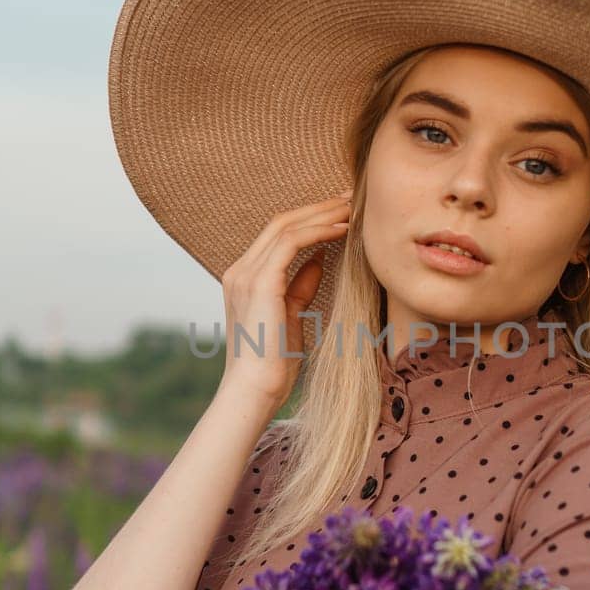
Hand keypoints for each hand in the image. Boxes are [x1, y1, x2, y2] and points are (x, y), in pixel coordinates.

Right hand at [218, 187, 353, 407]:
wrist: (255, 390)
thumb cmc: (274, 363)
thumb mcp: (291, 316)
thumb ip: (299, 286)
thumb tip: (318, 259)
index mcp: (243, 277)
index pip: (276, 234)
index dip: (309, 218)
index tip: (339, 212)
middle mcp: (239, 270)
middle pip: (279, 222)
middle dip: (317, 207)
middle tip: (349, 198)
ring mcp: (245, 274)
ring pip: (285, 226)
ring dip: (321, 215)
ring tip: (350, 210)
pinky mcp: (260, 282)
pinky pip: (290, 243)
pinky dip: (318, 232)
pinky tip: (341, 230)